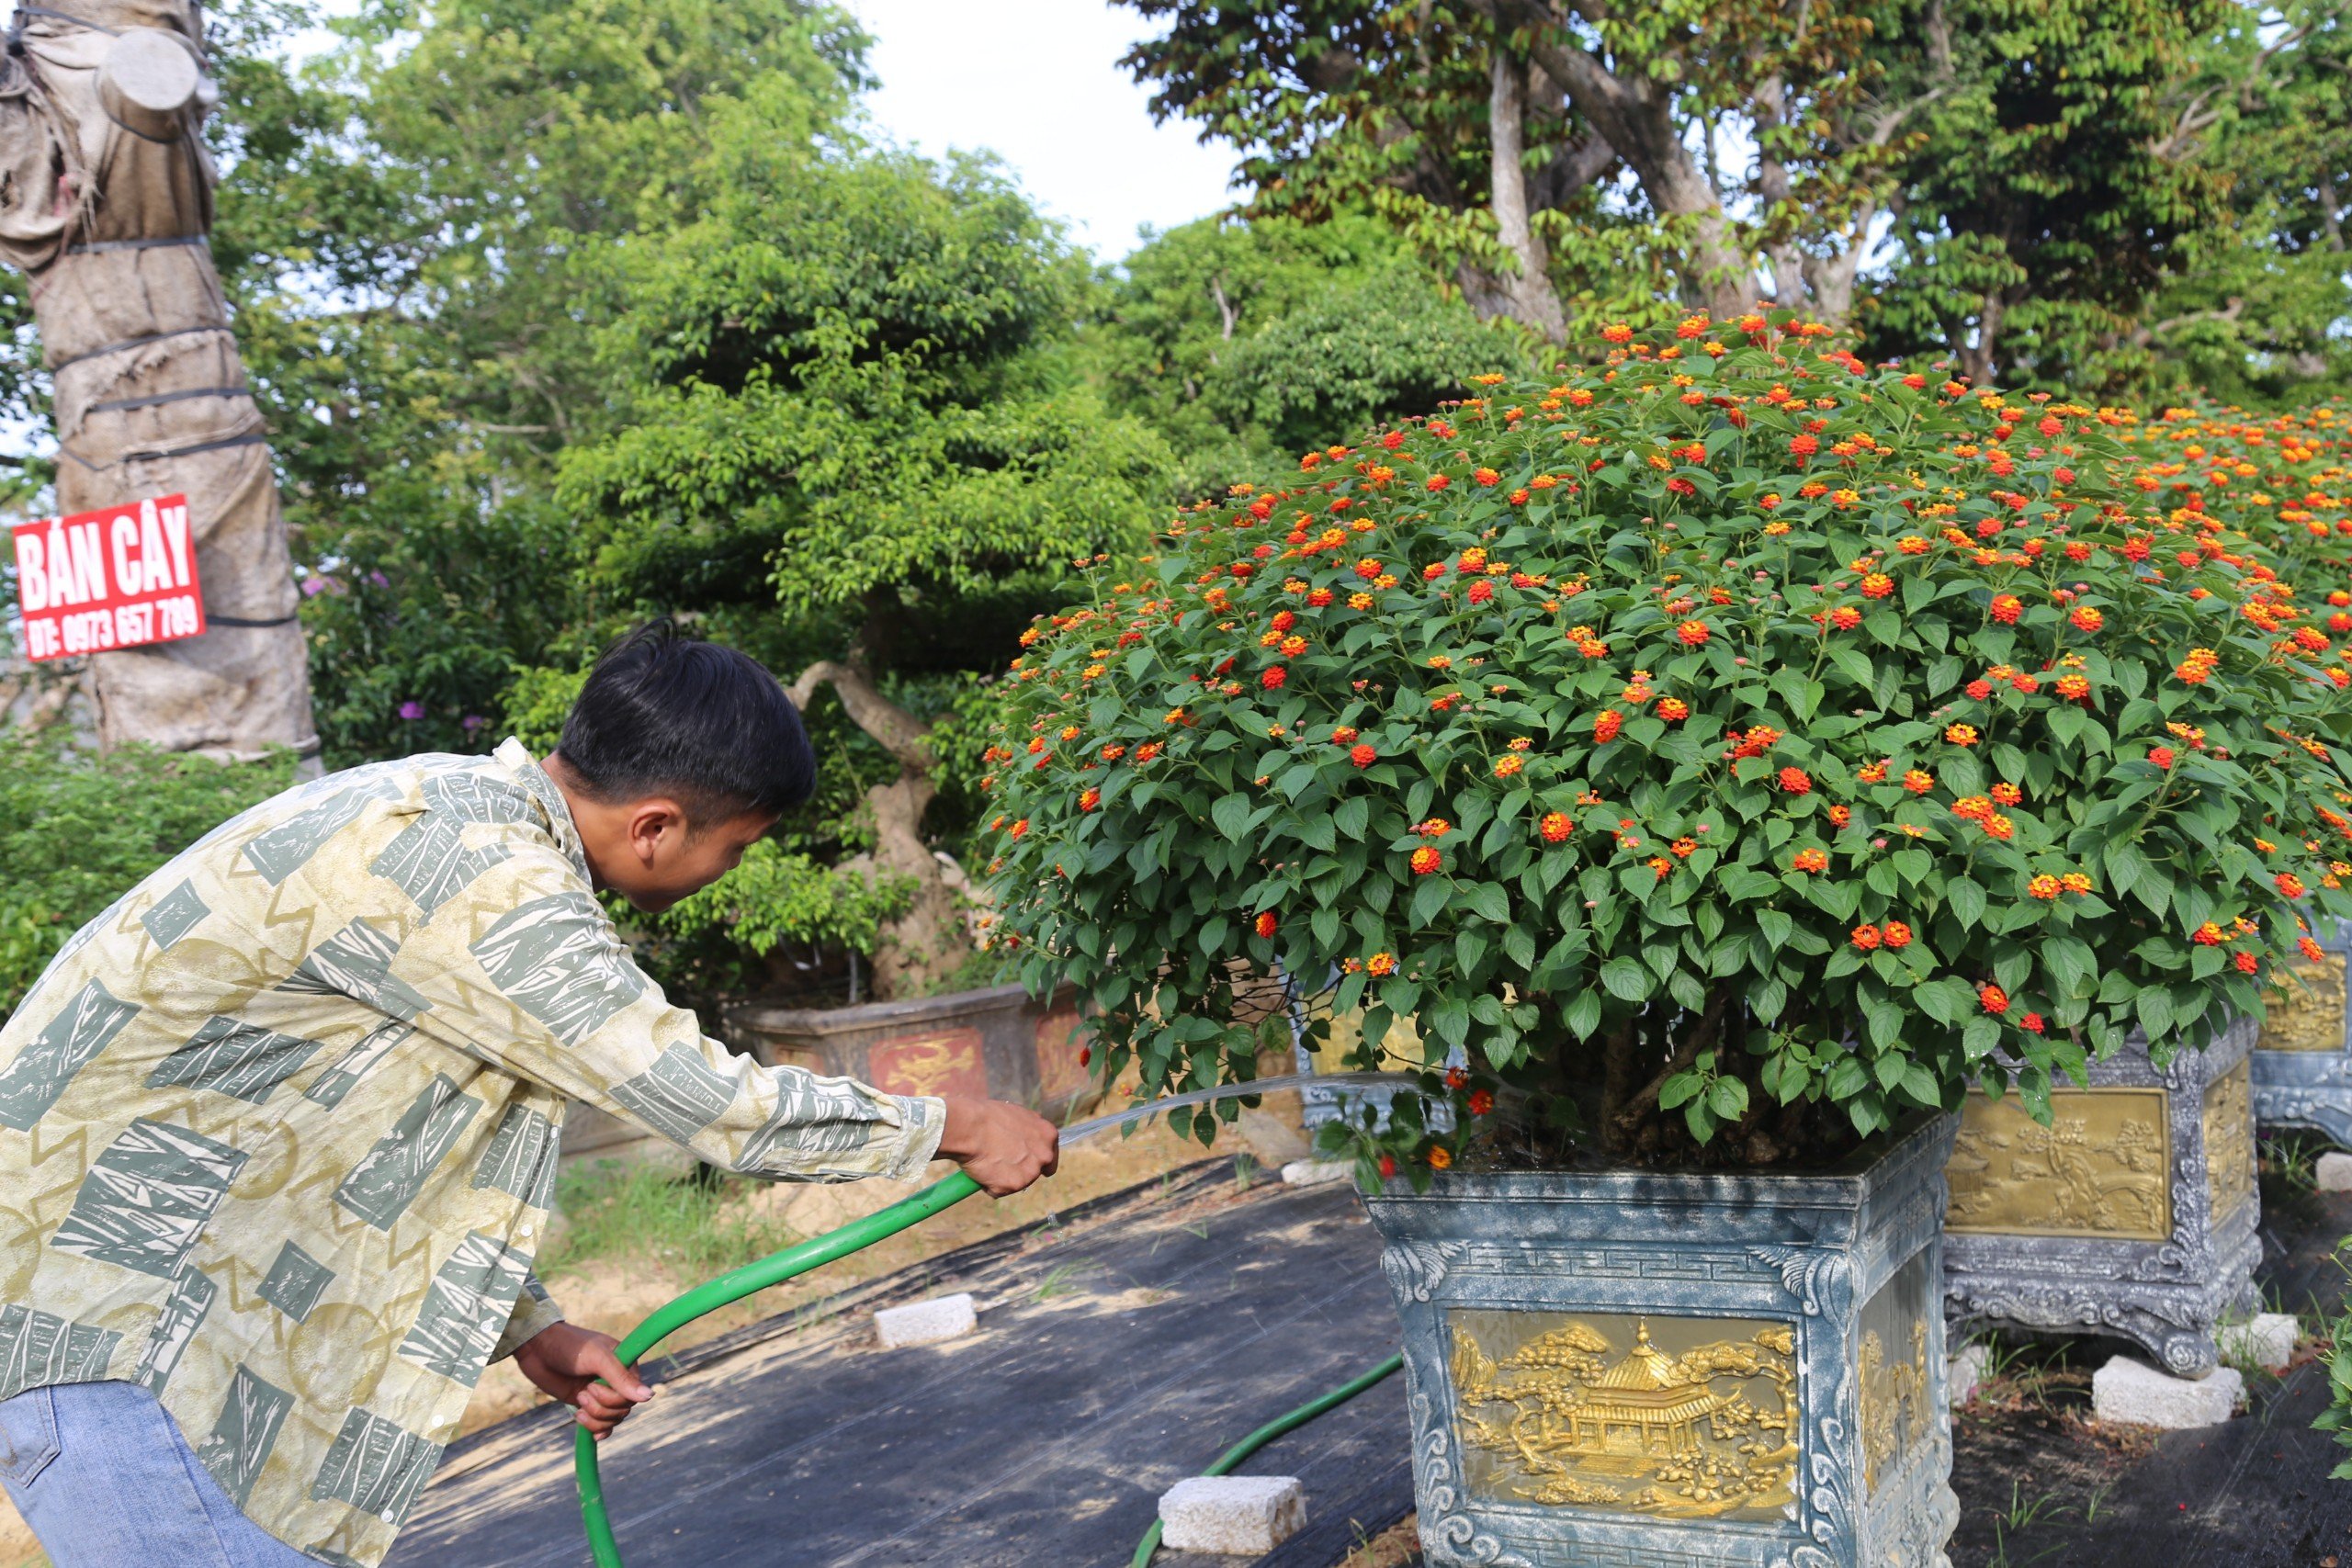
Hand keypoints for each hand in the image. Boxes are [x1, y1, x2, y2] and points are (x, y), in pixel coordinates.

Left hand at [513, 1321, 655, 1439]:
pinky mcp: (586, 1403)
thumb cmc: (570, 1346)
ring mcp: (601, 1393)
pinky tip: (593, 1435)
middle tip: (582, 1393)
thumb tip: (649, 1397)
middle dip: (601, 1408)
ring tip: (578, 1400)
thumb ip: (621, 1378)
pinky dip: (598, 1430)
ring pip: (612, 1419)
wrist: (538, 1349)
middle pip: (622, 1410)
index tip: (592, 1386)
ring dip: (595, 1418)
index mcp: (626, 1365)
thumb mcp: (598, 1358)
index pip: (632, 1395)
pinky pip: (601, 1425)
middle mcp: (617, 1381)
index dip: (614, 1399)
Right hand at [937, 1096, 1059, 1195]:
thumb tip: (1027, 1136)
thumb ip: (1029, 1129)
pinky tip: (982, 1170)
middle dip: (1021, 1171)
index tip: (1025, 1162)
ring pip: (1017, 1182)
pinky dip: (990, 1185)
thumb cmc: (987, 1116)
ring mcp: (1030, 1172)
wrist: (970, 1127)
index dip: (1036, 1160)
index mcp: (1048, 1135)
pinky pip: (1000, 1190)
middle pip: (1036, 1172)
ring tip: (987, 1162)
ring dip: (1003, 1178)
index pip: (1050, 1157)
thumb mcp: (1018, 1115)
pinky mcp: (1014, 1185)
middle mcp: (1044, 1155)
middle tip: (1001, 1162)